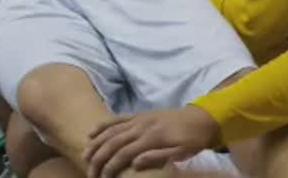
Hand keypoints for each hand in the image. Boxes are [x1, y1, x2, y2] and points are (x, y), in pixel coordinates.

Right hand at [84, 107, 220, 177]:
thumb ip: (158, 158)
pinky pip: (117, 119)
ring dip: (96, 143)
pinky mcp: (138, 116)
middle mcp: (141, 126)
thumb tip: (135, 164)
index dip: (111, 165)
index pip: (125, 153)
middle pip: (113, 141)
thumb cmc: (193, 140)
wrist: (201, 118)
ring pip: (112, 130)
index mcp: (152, 137)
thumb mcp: (181, 153)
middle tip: (90, 171)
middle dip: (99, 157)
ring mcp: (138, 119)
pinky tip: (92, 133)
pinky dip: (103, 125)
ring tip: (85, 156)